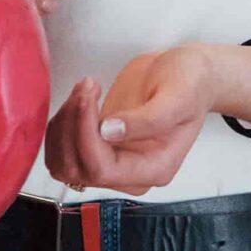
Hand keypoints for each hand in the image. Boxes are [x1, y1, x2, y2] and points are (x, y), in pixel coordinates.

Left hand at [44, 45, 215, 194]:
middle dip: (72, 125)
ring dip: (63, 125)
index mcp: (155, 169)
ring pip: (63, 163)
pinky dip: (60, 126)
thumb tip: (109, 132)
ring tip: (84, 90)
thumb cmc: (190, 83)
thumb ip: (149, 119)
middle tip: (86, 87)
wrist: (187, 76)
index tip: (88, 97)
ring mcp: (112, 164)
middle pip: (77, 168)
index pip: (102, 169)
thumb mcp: (178, 95)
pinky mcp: (98, 150)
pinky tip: (78, 100)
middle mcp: (131, 175)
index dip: (85, 135)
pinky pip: (62, 152)